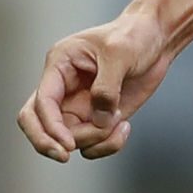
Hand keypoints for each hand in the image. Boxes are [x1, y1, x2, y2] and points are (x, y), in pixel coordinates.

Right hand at [18, 11, 172, 162]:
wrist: (155, 40)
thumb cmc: (133, 36)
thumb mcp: (120, 53)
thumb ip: (107, 87)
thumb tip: (99, 119)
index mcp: (59, 66)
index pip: (42, 102)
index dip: (50, 126)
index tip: (67, 144)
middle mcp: (63, 89)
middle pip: (37, 123)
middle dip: (45, 142)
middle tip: (64, 156)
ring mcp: (79, 106)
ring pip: (69, 138)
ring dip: (94, 140)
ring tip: (120, 122)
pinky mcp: (97, 118)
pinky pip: (92, 143)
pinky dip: (106, 145)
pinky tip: (125, 127)